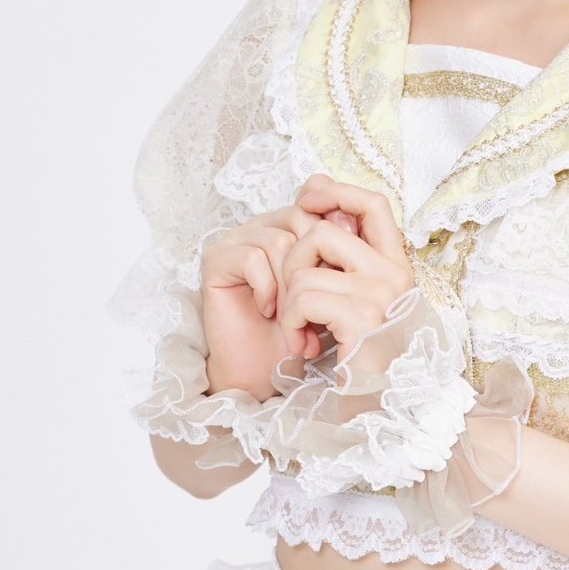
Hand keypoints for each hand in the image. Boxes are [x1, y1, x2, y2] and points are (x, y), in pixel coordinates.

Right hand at [200, 202, 332, 400]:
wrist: (265, 369)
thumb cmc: (300, 330)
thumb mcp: (332, 288)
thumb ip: (338, 251)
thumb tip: (352, 218)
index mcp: (291, 224)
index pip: (317, 200)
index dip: (334, 232)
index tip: (344, 271)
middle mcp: (263, 225)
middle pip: (300, 218)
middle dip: (314, 266)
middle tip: (318, 305)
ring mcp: (237, 240)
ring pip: (278, 241)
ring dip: (291, 286)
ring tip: (294, 319)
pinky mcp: (216, 259)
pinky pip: (251, 258)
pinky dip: (266, 289)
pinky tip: (268, 312)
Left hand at [280, 174, 415, 356]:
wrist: (384, 414)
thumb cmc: (367, 365)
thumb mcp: (361, 308)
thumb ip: (345, 268)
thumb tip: (313, 213)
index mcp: (398, 269)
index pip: (374, 203)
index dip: (335, 192)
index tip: (307, 200)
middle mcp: (395, 276)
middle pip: (324, 231)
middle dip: (293, 263)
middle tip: (294, 300)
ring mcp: (381, 296)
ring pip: (306, 269)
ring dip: (290, 303)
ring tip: (301, 332)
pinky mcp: (361, 319)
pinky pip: (302, 298)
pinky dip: (291, 323)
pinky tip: (303, 345)